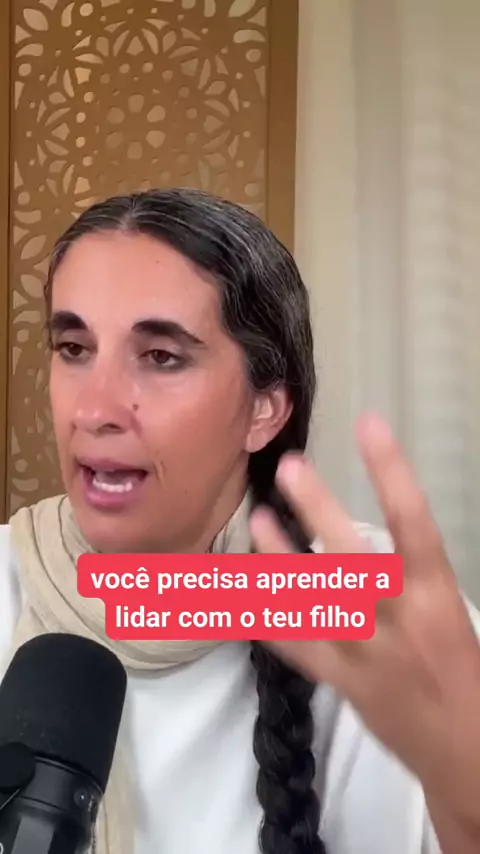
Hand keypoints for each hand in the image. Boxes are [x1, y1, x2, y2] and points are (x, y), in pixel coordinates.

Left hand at [249, 412, 479, 822]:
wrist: (463, 746)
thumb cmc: (460, 665)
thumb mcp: (448, 608)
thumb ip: (409, 570)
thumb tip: (358, 530)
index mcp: (434, 594)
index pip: (413, 519)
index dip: (391, 470)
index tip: (369, 424)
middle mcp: (394, 618)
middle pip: (351, 556)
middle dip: (319, 509)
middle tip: (289, 466)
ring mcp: (361, 651)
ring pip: (312, 600)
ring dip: (279, 559)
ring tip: (257, 519)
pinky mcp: (337, 680)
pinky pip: (295, 646)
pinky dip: (267, 618)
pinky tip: (243, 589)